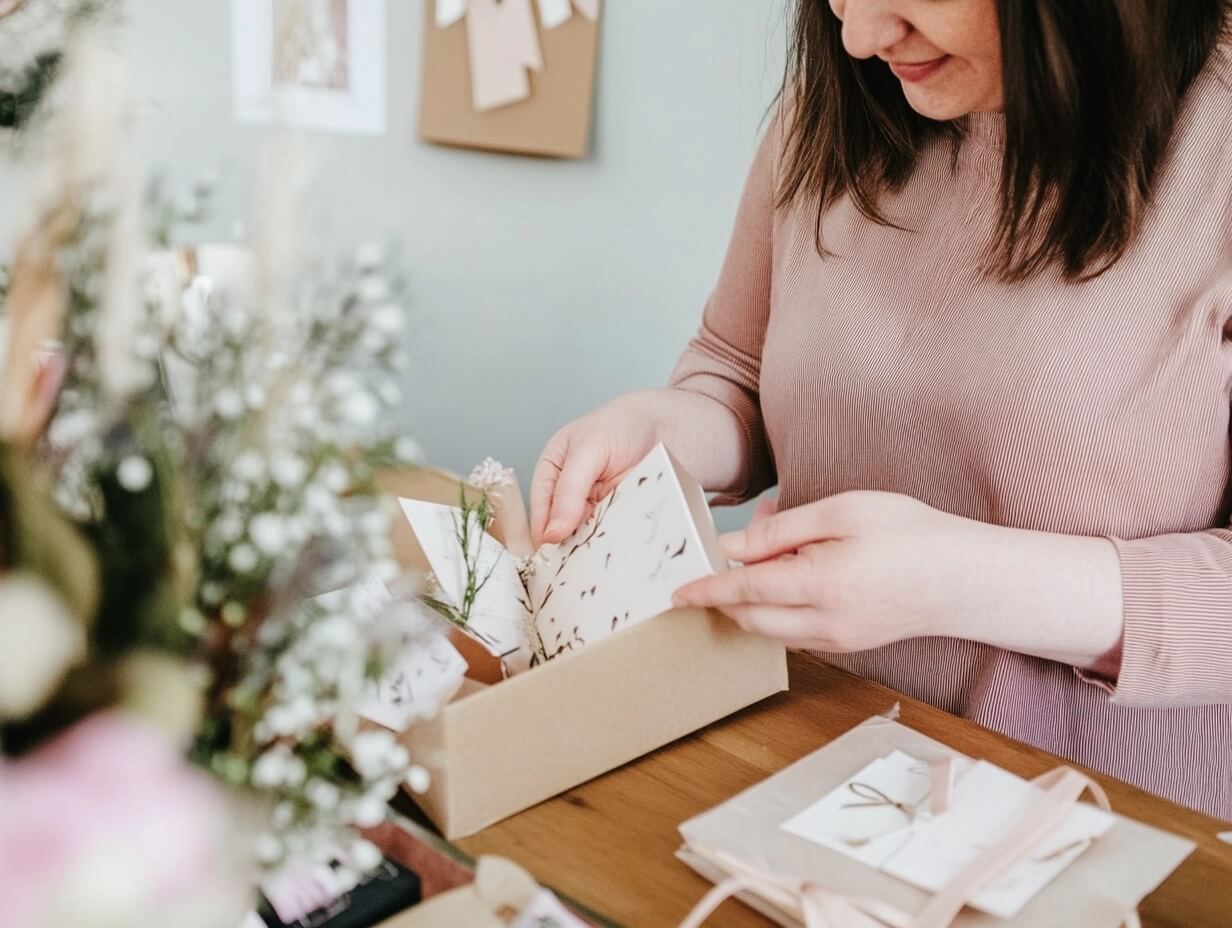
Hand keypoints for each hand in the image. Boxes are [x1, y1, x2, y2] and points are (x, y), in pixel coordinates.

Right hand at [530, 391, 665, 546]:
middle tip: (579, 565)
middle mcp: (573, 498)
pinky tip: (625, 553)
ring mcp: (600, 512)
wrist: (675, 423)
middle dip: (570, 550)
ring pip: (591, 543)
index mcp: (553, 475)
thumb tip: (551, 531)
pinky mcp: (625, 522)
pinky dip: (621, 548)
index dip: (544, 535)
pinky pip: (618, 542)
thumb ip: (569, 489)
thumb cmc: (625, 424)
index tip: (552, 557)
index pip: (540, 513)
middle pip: (563, 534)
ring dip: (596, 552)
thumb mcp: (589, 449)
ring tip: (603, 561)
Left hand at [673, 491, 954, 650]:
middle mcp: (826, 625)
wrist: (966, 579)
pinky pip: (794, 633)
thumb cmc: (911, 535)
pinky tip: (791, 574)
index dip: (706, 589)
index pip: (745, 592)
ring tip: (769, 554)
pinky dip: (777, 610)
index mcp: (823, 586)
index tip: (676, 592)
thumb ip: (781, 533)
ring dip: (752, 601)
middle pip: (749, 618)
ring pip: (769, 630)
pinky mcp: (847, 646)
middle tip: (727, 555)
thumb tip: (733, 548)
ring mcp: (837, 642)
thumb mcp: (844, 512)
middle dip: (725, 594)